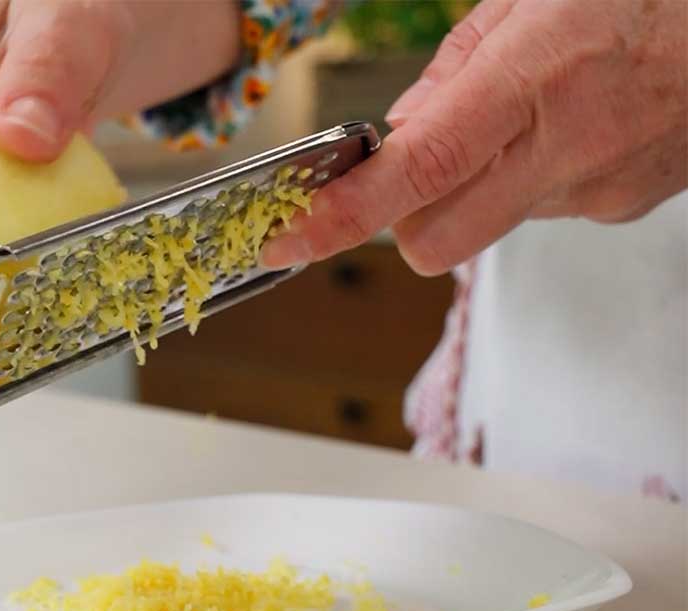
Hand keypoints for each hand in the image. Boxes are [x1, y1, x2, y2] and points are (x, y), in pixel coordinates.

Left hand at [262, 0, 687, 274]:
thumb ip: (454, 70)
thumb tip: (399, 134)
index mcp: (534, 75)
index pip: (415, 173)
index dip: (340, 217)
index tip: (285, 239)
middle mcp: (566, 145)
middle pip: (435, 241)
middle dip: (402, 220)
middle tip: (407, 172)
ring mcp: (599, 187)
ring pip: (487, 225)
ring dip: (476, 188)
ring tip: (528, 114)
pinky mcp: (623, 207)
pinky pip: (541, 210)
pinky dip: (530, 181)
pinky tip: (569, 126)